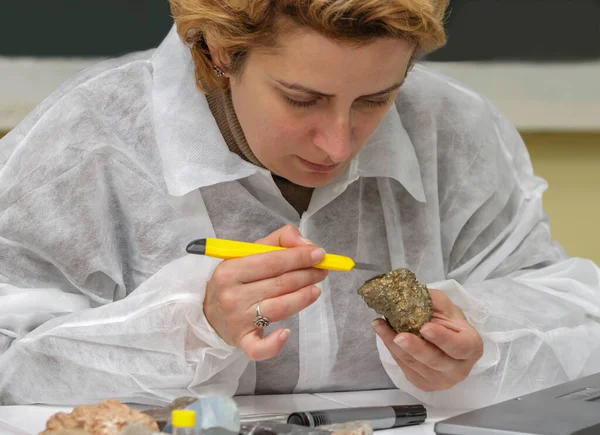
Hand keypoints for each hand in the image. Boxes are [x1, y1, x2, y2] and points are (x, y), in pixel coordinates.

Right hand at [204, 225, 327, 360]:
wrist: (209, 312)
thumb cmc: (235, 280)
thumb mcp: (249, 253)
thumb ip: (278, 240)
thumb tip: (305, 244)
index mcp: (230, 269)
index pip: (272, 261)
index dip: (299, 257)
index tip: (319, 254)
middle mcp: (232, 295)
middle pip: (279, 284)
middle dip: (307, 275)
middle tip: (322, 271)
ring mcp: (236, 320)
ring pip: (278, 309)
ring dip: (303, 298)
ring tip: (316, 290)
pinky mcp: (242, 341)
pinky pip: (258, 348)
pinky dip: (273, 344)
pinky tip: (286, 333)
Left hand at [372, 289, 482, 391]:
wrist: (442, 337)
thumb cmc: (446, 320)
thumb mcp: (443, 305)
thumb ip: (430, 301)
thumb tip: (407, 294)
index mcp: (471, 347)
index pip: (459, 346)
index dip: (442, 338)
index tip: (425, 327)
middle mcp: (459, 369)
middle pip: (435, 361)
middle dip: (415, 348)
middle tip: (399, 335)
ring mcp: (441, 380)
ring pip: (416, 365)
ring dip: (395, 346)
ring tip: (380, 326)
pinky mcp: (423, 384)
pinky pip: (405, 368)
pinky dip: (393, 351)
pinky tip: (384, 334)